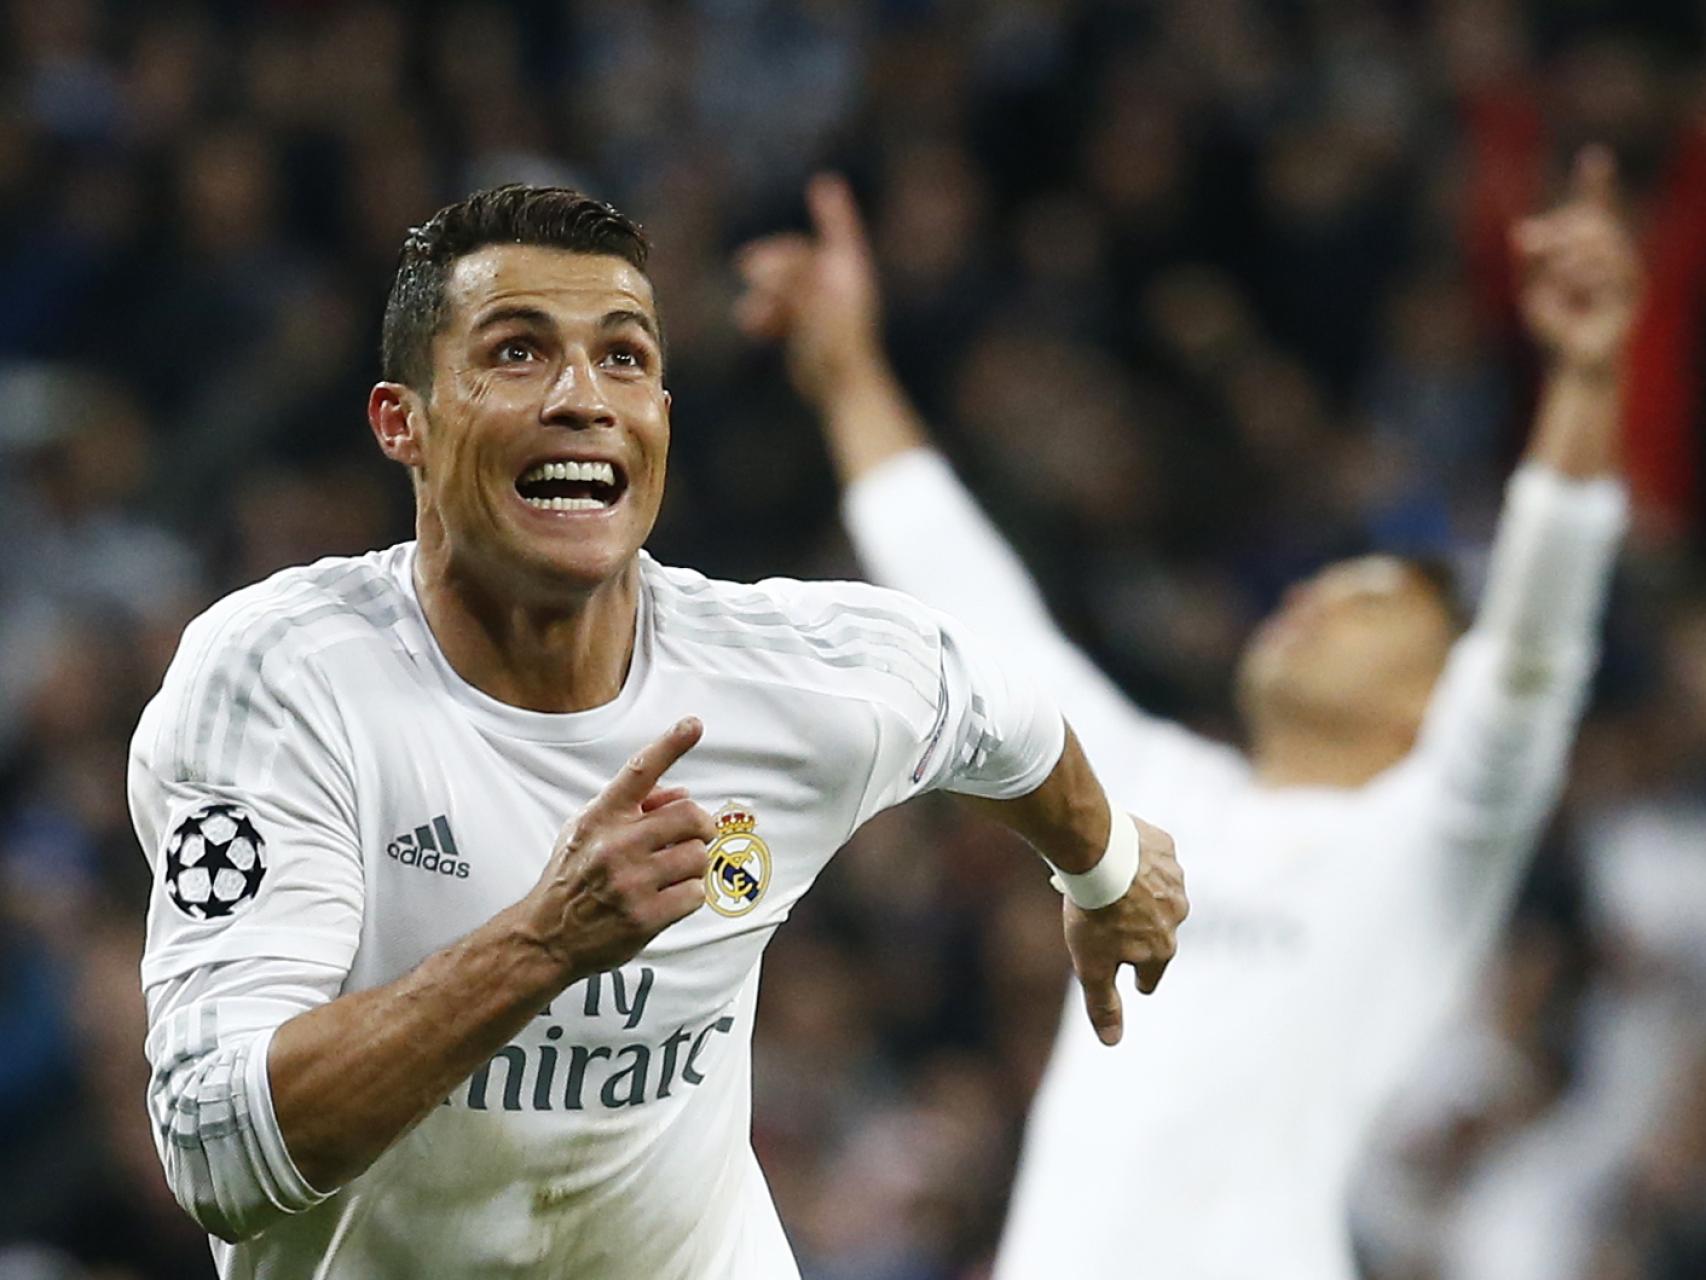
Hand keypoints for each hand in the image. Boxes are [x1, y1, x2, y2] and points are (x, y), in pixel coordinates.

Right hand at [525, 717, 716, 977]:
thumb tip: (681, 793)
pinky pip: (696, 894)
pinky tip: (668, 898)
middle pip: (689, 817)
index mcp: (601, 817)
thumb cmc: (571, 878)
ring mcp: (631, 881)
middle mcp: (616, 844)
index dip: (670, 744)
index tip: (693, 724)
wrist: (547, 936)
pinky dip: (690, 895)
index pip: (639, 771)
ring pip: (698, 857)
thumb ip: (632, 808)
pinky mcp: (645, 916)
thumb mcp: (587, 830)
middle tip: (695, 838)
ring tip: (671, 873)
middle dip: (701, 828)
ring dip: (694, 865)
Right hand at [734, 173, 885, 406]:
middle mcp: (837, 286)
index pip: (840, 234)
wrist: (843, 389)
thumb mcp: (813, 307)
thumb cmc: (837, 348)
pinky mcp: (804, 330)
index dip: (834, 211)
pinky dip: (765, 314)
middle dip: (773, 263)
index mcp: (849, 274)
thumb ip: (788, 281)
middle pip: (799, 258)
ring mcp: (820, 308)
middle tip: (746, 267)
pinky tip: (752, 326)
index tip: (826, 187)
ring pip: (784, 286)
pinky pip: (779, 311)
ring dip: (764, 294)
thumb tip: (756, 268)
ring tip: (750, 314)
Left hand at [1063, 816, 1187, 1045]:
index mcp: (1161, 948)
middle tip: (1120, 925)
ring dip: (1143, 894)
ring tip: (1118, 888)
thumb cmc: (1094, 912)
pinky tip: (1125, 857)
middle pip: (1158, 931)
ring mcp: (1175, 879)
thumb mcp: (1091, 966)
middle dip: (1142, 933)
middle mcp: (1177, 915)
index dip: (1140, 978)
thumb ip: (1103, 1004)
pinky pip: (1156, 858)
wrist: (1097, 850)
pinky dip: (1143, 861)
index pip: (1150, 973)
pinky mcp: (1166, 847)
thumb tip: (1112, 1042)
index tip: (1139, 983)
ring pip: (1159, 893)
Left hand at [1512, 146, 1640, 374]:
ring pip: (1599, 242)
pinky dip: (1584, 280)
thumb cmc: (1554, 325)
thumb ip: (1527, 263)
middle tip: (1534, 253)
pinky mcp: (1632, 290)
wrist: (1572, 360)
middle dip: (1559, 233)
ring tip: (1558, 284)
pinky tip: (1578, 299)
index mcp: (1588, 250)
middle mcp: (1612, 254)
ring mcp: (1626, 270)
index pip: (1593, 208)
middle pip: (1591, 222)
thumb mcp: (1531, 291)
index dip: (1594, 183)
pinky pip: (1608, 269)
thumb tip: (1519, 231)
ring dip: (1567, 261)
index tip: (1593, 157)